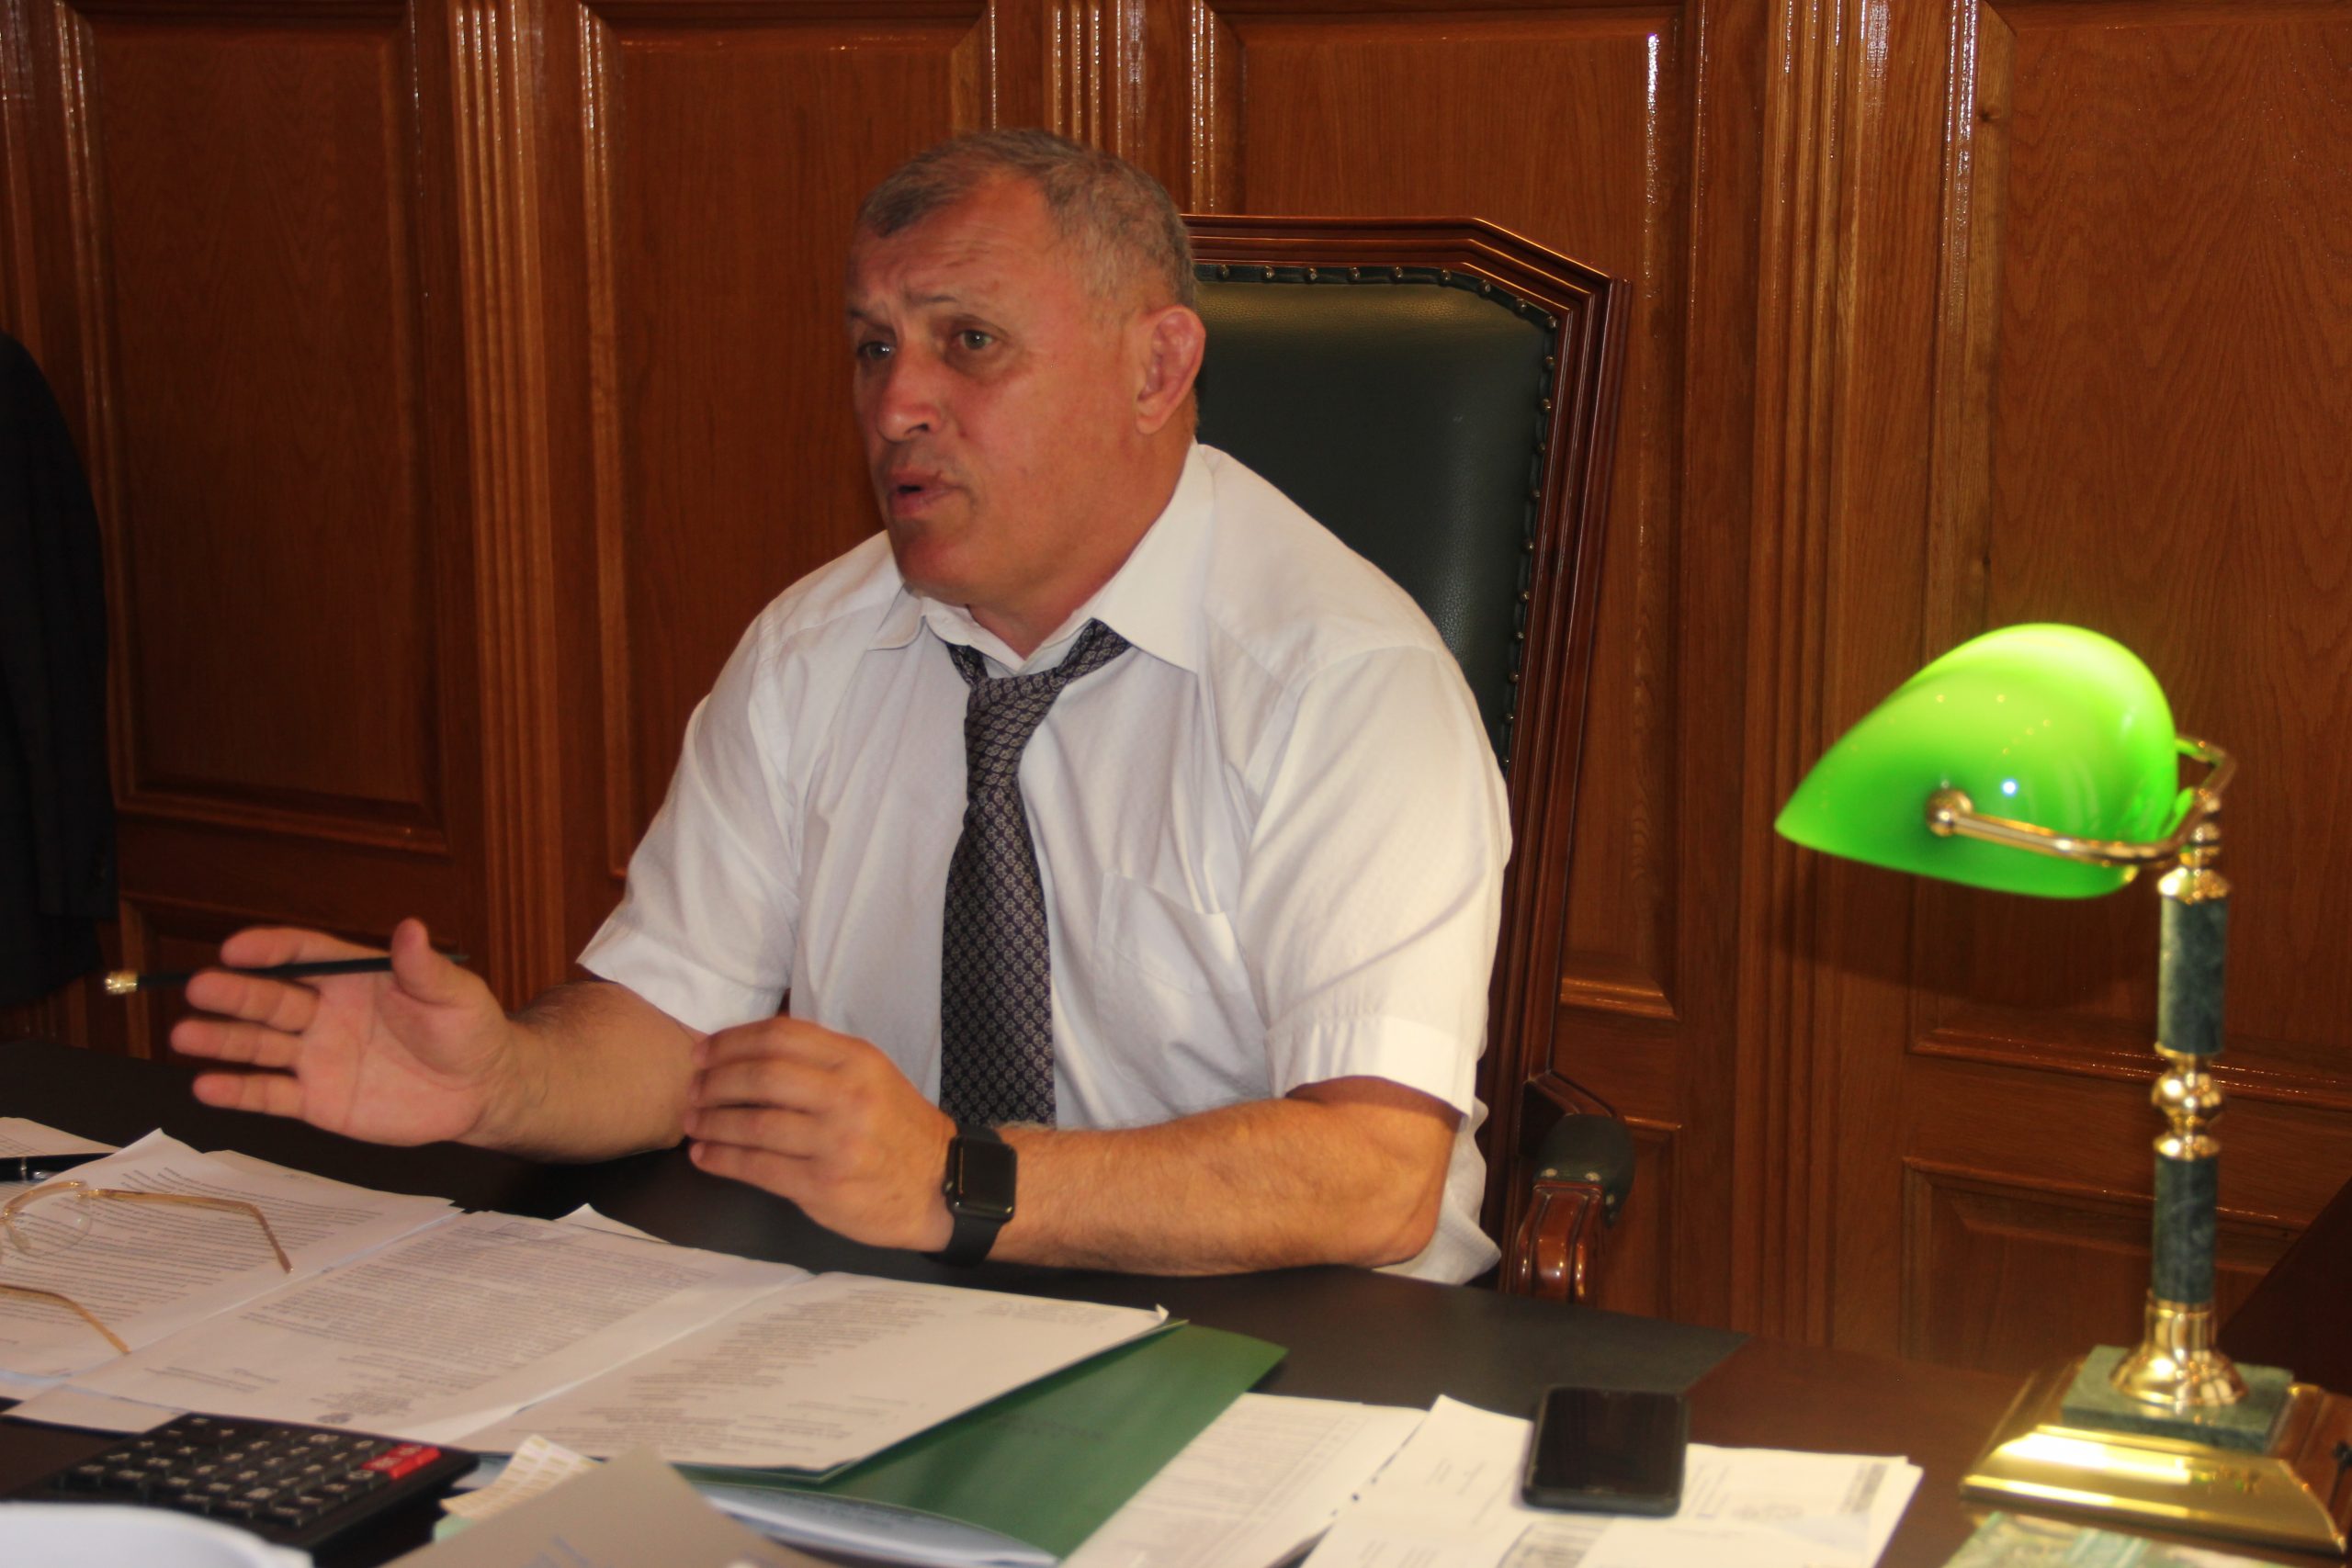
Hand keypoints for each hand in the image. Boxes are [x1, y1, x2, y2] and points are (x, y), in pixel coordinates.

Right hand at [171, 919, 518, 1146]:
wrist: (481, 1091)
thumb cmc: (468, 1030)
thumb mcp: (455, 994)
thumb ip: (424, 967)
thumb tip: (411, 928)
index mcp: (353, 977)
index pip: (302, 955)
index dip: (269, 950)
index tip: (236, 947)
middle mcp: (324, 1013)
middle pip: (270, 998)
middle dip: (234, 993)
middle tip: (198, 987)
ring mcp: (316, 1057)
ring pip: (259, 1045)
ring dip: (221, 1040)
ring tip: (184, 1034)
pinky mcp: (316, 1100)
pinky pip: (270, 1095)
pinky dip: (237, 1091)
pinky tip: (206, 1085)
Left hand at [685, 1019, 957, 1251]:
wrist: (943, 1186)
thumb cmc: (899, 1130)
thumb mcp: (873, 1078)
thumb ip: (822, 1061)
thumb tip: (752, 1047)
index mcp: (857, 1061)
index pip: (781, 1036)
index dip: (731, 1041)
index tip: (702, 1052)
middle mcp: (848, 1096)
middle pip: (762, 1076)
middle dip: (714, 1080)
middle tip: (690, 1088)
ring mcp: (836, 1143)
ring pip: (755, 1124)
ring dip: (711, 1122)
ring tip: (690, 1123)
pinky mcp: (824, 1185)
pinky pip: (759, 1168)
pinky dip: (723, 1159)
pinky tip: (704, 1155)